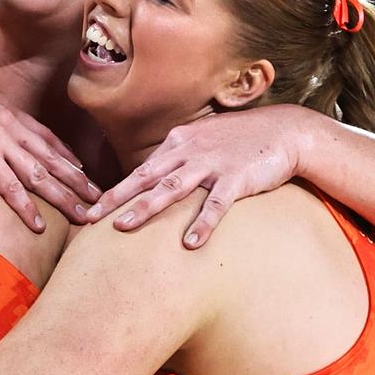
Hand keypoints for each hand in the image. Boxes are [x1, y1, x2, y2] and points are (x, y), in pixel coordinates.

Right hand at [0, 75, 100, 228]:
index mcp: (8, 112)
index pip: (47, 137)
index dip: (68, 156)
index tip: (83, 171)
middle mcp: (10, 126)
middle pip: (52, 158)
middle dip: (78, 181)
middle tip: (100, 198)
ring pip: (40, 174)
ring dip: (64, 198)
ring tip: (83, 216)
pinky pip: (10, 187)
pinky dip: (27, 207)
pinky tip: (39, 224)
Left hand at [86, 106, 311, 244]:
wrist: (284, 130)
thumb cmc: (240, 140)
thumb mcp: (202, 141)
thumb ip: (177, 158)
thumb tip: (152, 179)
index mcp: (178, 142)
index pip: (140, 170)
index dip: (115, 191)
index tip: (92, 210)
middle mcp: (189, 151)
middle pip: (145, 178)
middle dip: (116, 199)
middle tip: (91, 219)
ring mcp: (212, 163)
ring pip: (172, 188)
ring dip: (146, 208)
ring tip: (124, 228)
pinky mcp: (236, 177)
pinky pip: (216, 204)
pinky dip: (203, 223)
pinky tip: (190, 244)